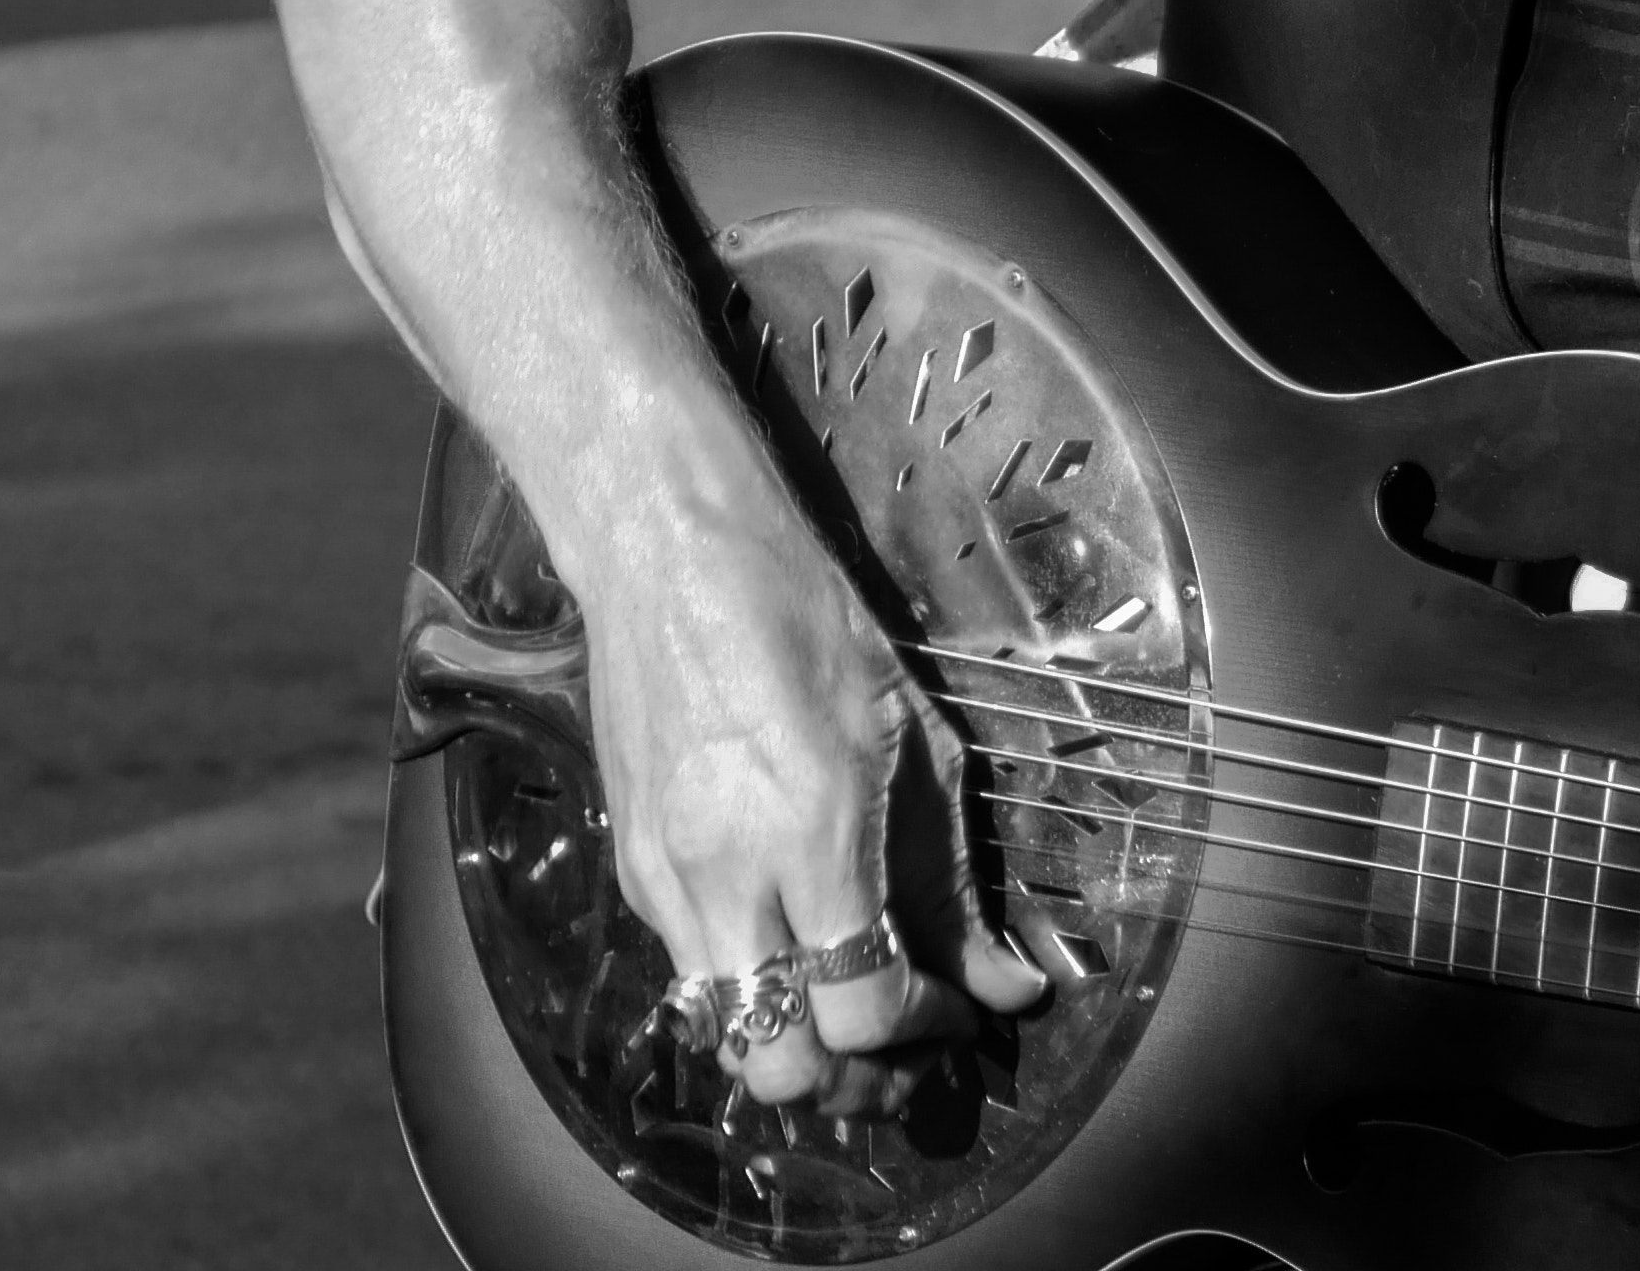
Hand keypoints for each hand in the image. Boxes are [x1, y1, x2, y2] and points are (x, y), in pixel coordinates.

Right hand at [580, 501, 1049, 1111]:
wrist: (668, 552)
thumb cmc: (802, 615)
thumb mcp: (914, 732)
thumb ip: (951, 875)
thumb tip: (1006, 980)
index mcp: (812, 832)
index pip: (862, 1007)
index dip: (925, 1035)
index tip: (965, 1014)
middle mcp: (725, 875)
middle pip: (778, 1064)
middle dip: (853, 1086)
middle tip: (906, 1060)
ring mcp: (665, 879)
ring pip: (725, 1037)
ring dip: (797, 1053)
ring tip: (857, 1025)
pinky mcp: (633, 870)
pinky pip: (694, 974)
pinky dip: (752, 991)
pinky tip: (798, 951)